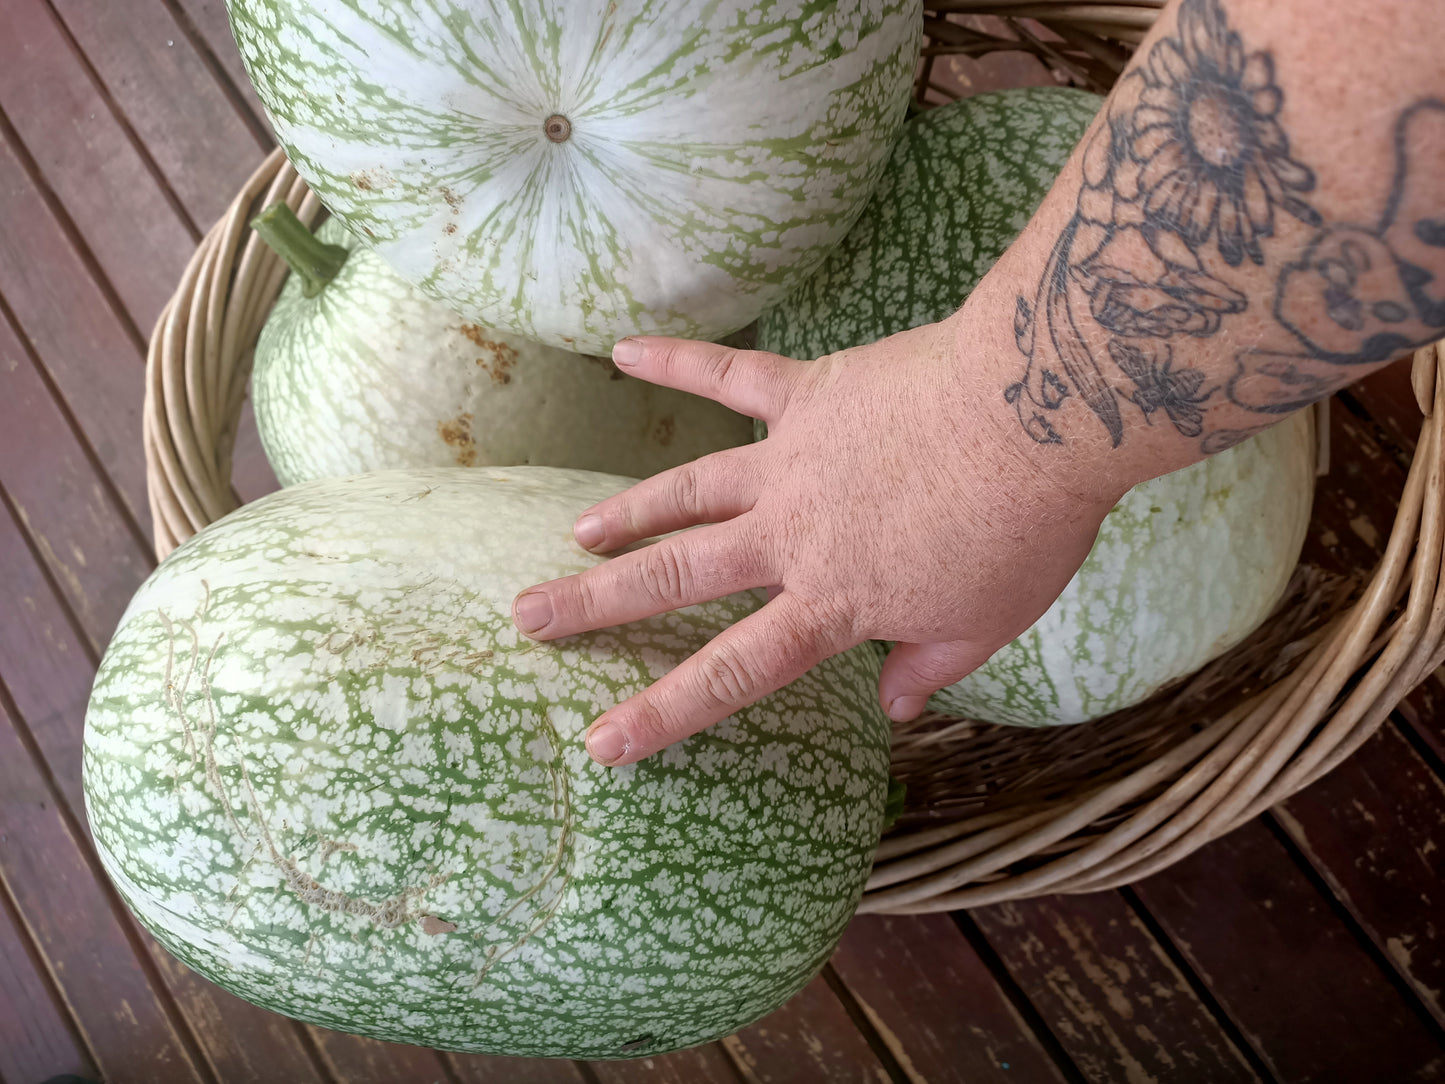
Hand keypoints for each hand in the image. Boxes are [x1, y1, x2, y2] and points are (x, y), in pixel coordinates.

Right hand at [511, 319, 1118, 765]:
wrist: (1040, 414)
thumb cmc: (1022, 529)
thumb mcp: (986, 623)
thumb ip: (928, 666)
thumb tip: (893, 706)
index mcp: (830, 602)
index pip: (731, 673)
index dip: (662, 714)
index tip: (599, 745)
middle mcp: (789, 535)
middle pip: (675, 575)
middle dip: (597, 602)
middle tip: (528, 616)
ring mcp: (789, 459)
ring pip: (687, 489)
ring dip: (628, 512)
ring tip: (577, 531)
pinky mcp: (807, 393)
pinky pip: (728, 373)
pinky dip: (673, 360)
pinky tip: (620, 347)